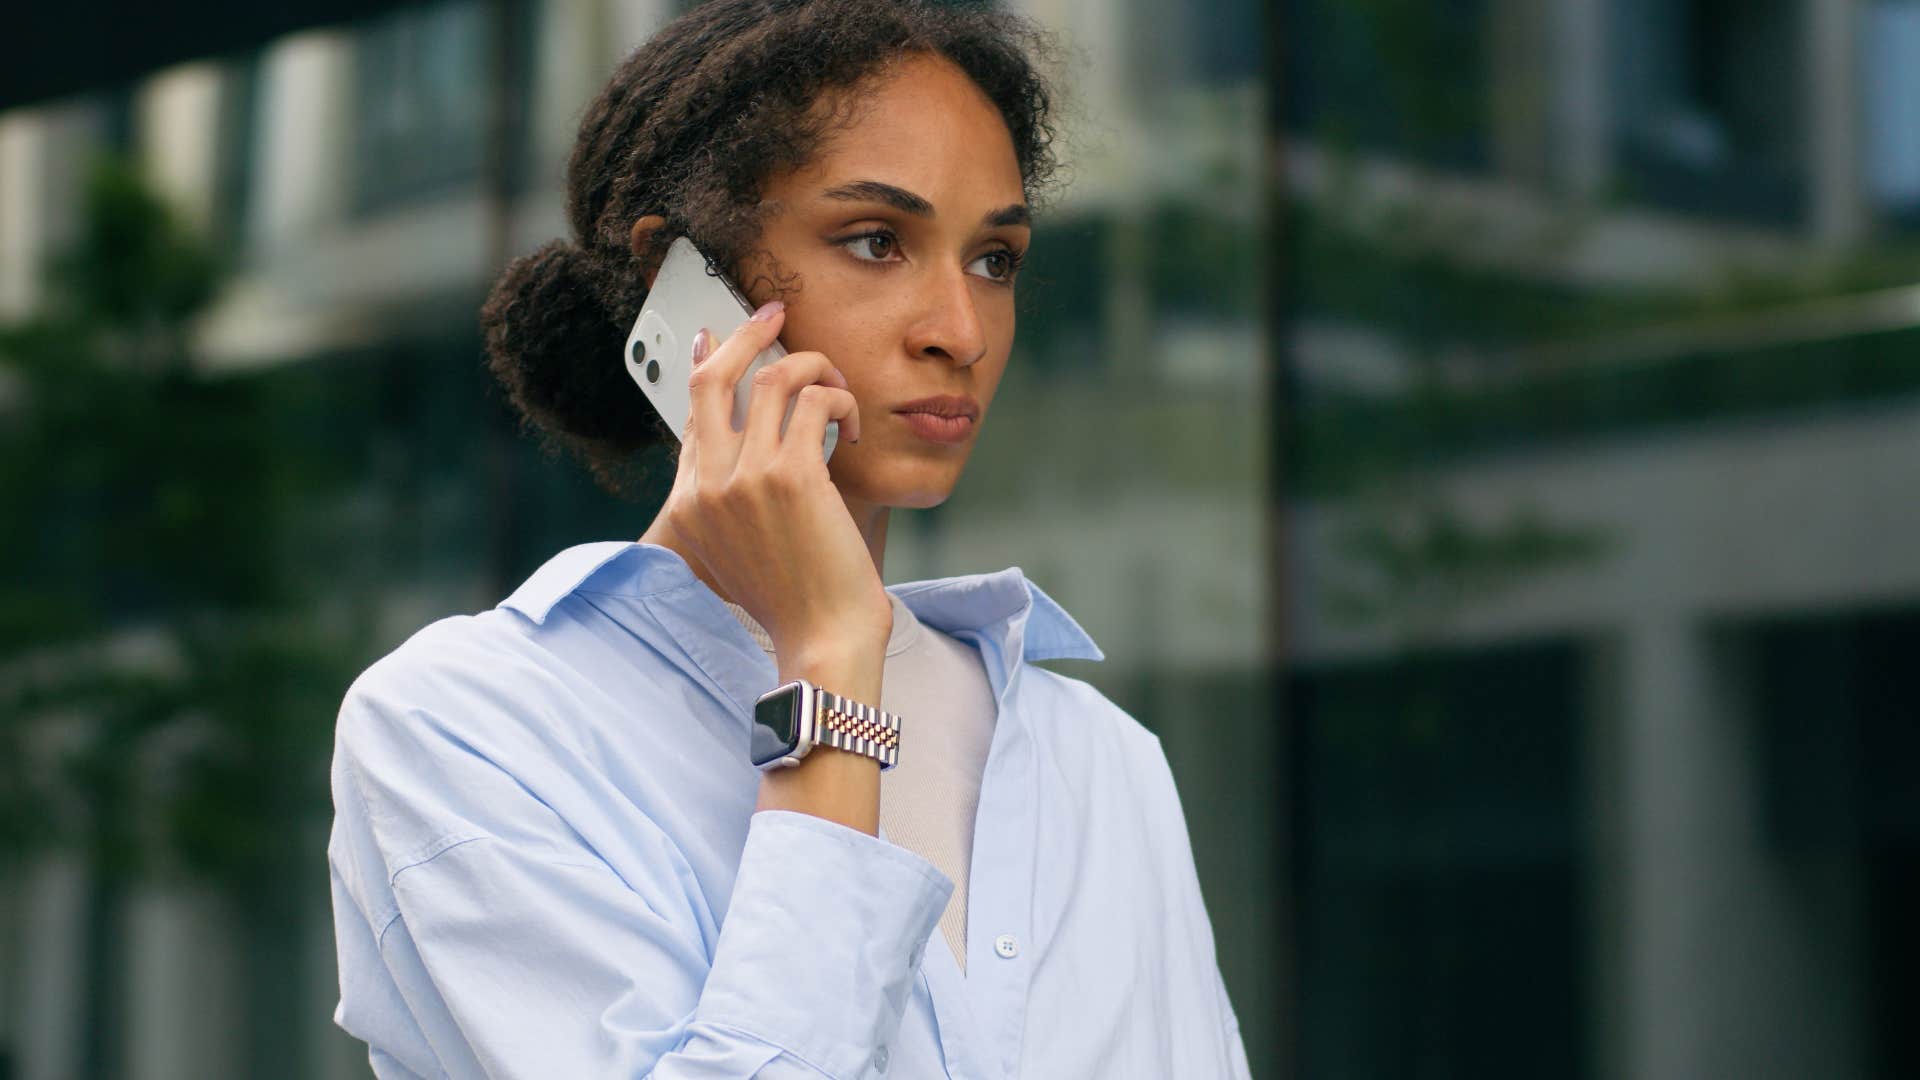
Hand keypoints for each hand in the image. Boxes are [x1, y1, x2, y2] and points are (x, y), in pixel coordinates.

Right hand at [658, 300, 892, 666]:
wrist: (820, 641)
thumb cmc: (796, 606)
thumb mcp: (741, 557)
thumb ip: (733, 509)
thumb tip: (752, 462)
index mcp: (690, 505)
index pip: (692, 415)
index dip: (708, 367)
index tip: (716, 337)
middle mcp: (706, 486)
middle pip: (711, 378)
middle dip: (744, 333)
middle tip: (775, 313)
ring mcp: (743, 477)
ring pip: (772, 378)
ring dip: (814, 368)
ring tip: (837, 386)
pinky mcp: (789, 473)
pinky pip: (815, 399)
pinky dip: (840, 401)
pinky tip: (851, 428)